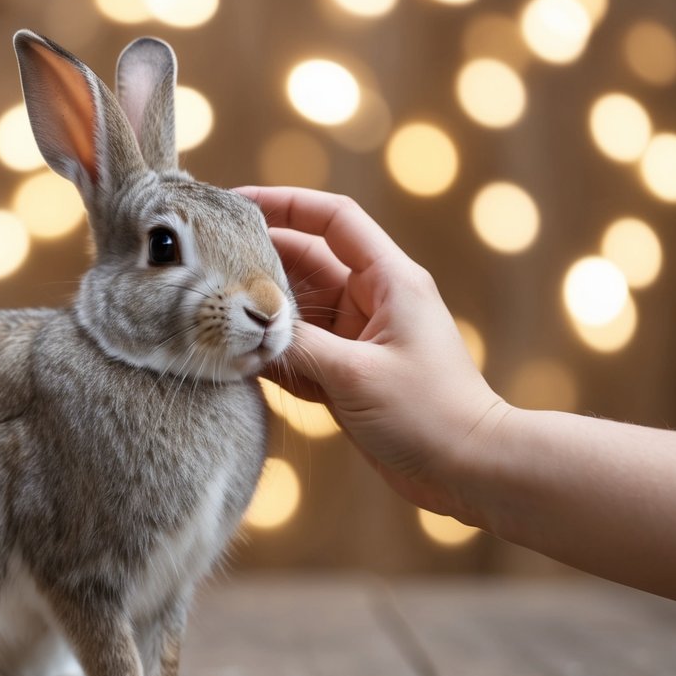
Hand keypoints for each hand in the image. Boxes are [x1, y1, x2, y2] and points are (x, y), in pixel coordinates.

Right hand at [237, 186, 508, 517]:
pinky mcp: (348, 374)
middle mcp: (373, 300)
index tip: (236, 205)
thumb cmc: (428, 415)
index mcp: (389, 281)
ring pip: (299, 309)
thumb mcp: (356, 375)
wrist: (469, 471)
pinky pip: (300, 351)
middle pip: (306, 261)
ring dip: (261, 310)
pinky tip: (234, 355)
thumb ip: (299, 347)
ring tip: (209, 306)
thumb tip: (246, 330)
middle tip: (206, 261)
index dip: (286, 204)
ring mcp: (359, 338)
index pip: (334, 220)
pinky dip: (271, 352)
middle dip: (259, 259)